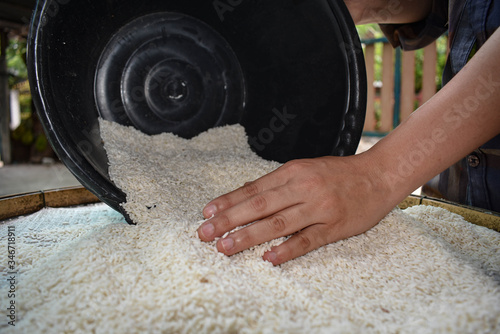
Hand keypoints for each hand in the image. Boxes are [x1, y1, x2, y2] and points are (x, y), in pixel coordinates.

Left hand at [197, 153, 396, 264]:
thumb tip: (245, 194)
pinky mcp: (335, 226)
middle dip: (229, 220)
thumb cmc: (338, 173)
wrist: (379, 175)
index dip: (228, 201)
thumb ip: (277, 182)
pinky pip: (307, 240)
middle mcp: (303, 187)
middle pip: (259, 206)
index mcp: (293, 171)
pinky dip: (287, 249)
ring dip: (249, 236)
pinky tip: (268, 258)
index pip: (254, 189)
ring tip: (225, 247)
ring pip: (278, 223)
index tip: (206, 212)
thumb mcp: (305, 169)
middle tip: (205, 234)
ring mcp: (319, 208)